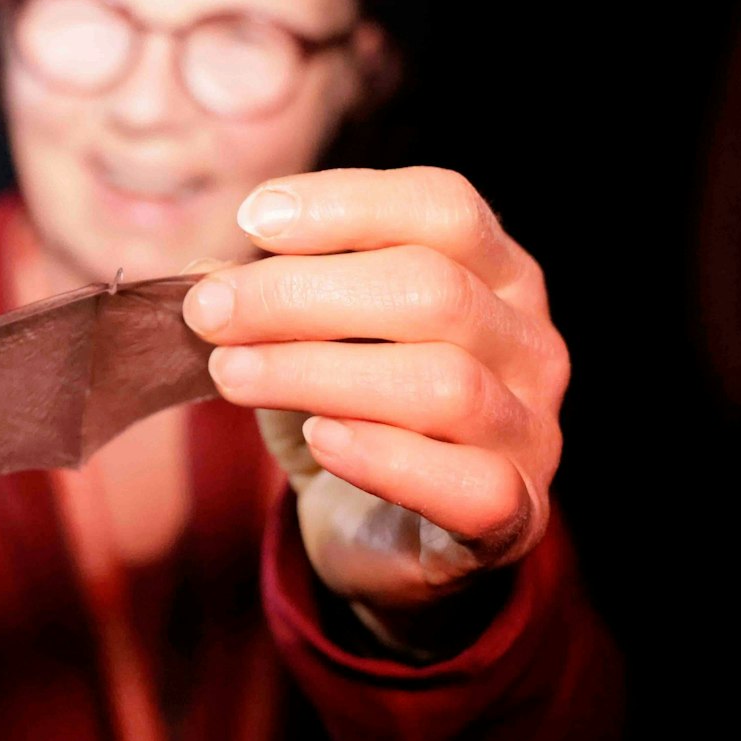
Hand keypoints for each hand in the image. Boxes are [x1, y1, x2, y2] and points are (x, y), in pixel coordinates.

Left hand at [183, 167, 566, 655]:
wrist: (384, 536)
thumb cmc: (350, 411)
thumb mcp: (307, 338)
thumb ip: (275, 295)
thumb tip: (211, 277)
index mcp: (496, 272)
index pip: (445, 208)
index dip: (348, 204)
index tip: (252, 219)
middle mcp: (530, 341)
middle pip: (433, 290)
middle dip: (301, 294)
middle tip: (208, 311)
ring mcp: (532, 429)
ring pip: (444, 384)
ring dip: (316, 372)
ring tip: (230, 374)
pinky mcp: (515, 513)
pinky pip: (466, 484)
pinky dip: (383, 457)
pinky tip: (319, 440)